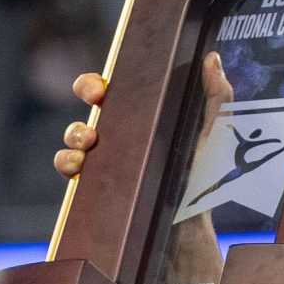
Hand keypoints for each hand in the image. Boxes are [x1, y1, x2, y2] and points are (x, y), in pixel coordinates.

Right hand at [54, 52, 231, 184]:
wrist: (191, 224)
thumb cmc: (205, 179)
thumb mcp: (217, 134)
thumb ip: (217, 96)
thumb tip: (212, 58)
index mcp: (147, 114)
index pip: (118, 85)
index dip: (105, 76)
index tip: (105, 84)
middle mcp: (123, 133)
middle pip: (91, 100)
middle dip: (86, 88)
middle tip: (98, 100)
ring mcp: (107, 159)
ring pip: (75, 133)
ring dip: (75, 131)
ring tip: (89, 142)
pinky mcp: (97, 185)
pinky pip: (68, 167)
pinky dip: (66, 161)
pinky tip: (79, 166)